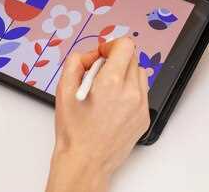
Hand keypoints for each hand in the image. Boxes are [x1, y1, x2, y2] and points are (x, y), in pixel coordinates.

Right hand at [46, 38, 149, 191]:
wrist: (85, 162)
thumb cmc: (74, 131)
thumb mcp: (64, 89)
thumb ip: (75, 62)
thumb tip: (89, 55)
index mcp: (111, 82)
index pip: (125, 45)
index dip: (111, 45)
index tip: (101, 55)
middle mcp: (131, 93)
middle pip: (132, 58)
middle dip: (115, 60)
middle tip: (99, 74)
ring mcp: (141, 106)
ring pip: (139, 74)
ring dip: (125, 74)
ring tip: (107, 90)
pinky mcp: (144, 118)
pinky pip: (142, 93)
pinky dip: (130, 91)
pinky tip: (114, 104)